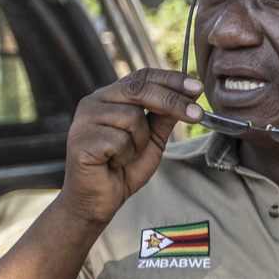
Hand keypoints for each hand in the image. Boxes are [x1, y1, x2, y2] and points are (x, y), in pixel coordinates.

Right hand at [59, 69, 205, 227]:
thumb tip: (191, 92)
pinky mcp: (81, 138)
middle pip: (139, 89)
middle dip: (172, 101)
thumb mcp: (153, 139)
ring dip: (140, 142)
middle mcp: (95, 101)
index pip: (142, 76)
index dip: (171, 79)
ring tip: (126, 156)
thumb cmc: (124, 169)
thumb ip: (166, 116)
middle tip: (197, 115)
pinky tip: (113, 164)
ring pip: (132, 117)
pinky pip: (119, 140)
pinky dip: (126, 156)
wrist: (99, 202)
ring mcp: (85, 119)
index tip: (197, 87)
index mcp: (112, 97)